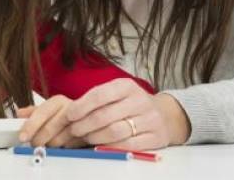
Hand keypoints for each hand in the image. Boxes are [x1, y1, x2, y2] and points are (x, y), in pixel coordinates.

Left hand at [16, 95, 85, 147]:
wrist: (90, 116)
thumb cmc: (65, 115)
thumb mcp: (48, 111)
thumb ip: (33, 112)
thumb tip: (19, 113)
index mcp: (58, 101)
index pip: (42, 112)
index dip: (31, 125)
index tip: (23, 136)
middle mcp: (71, 108)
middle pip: (51, 128)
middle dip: (40, 139)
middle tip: (35, 144)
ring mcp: (83, 120)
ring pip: (62, 139)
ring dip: (53, 145)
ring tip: (50, 143)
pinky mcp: (92, 133)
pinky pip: (75, 145)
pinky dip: (67, 148)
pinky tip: (64, 145)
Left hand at [65, 78, 189, 149]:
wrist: (165, 114)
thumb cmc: (131, 104)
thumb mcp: (117, 93)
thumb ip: (97, 100)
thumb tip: (70, 114)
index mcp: (127, 86)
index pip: (100, 94)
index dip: (81, 106)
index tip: (69, 115)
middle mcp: (140, 100)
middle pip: (105, 116)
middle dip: (84, 125)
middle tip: (74, 130)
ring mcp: (150, 119)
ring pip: (116, 132)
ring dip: (95, 137)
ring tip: (86, 138)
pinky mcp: (156, 137)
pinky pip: (129, 145)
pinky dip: (111, 147)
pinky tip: (101, 145)